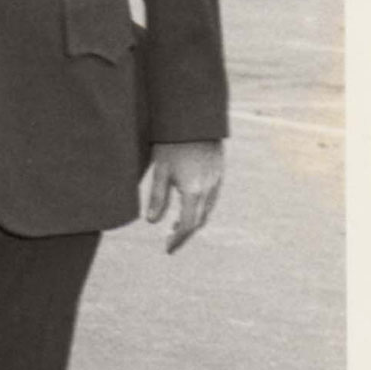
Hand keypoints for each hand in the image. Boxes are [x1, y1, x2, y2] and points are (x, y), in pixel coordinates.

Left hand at [143, 138, 225, 252]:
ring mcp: (217, 181)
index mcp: (194, 192)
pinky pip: (212, 198)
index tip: (168, 249)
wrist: (194, 120)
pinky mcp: (218, 172)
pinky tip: (189, 205)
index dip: (178, 240)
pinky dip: (200, 208)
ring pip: (207, 210)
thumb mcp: (160, 170)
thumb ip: (157, 197)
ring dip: (193, 222)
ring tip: (176, 226)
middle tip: (171, 242)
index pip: (188, 226)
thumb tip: (152, 222)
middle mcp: (209, 190)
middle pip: (200, 221)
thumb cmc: (172, 143)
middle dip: (185, 234)